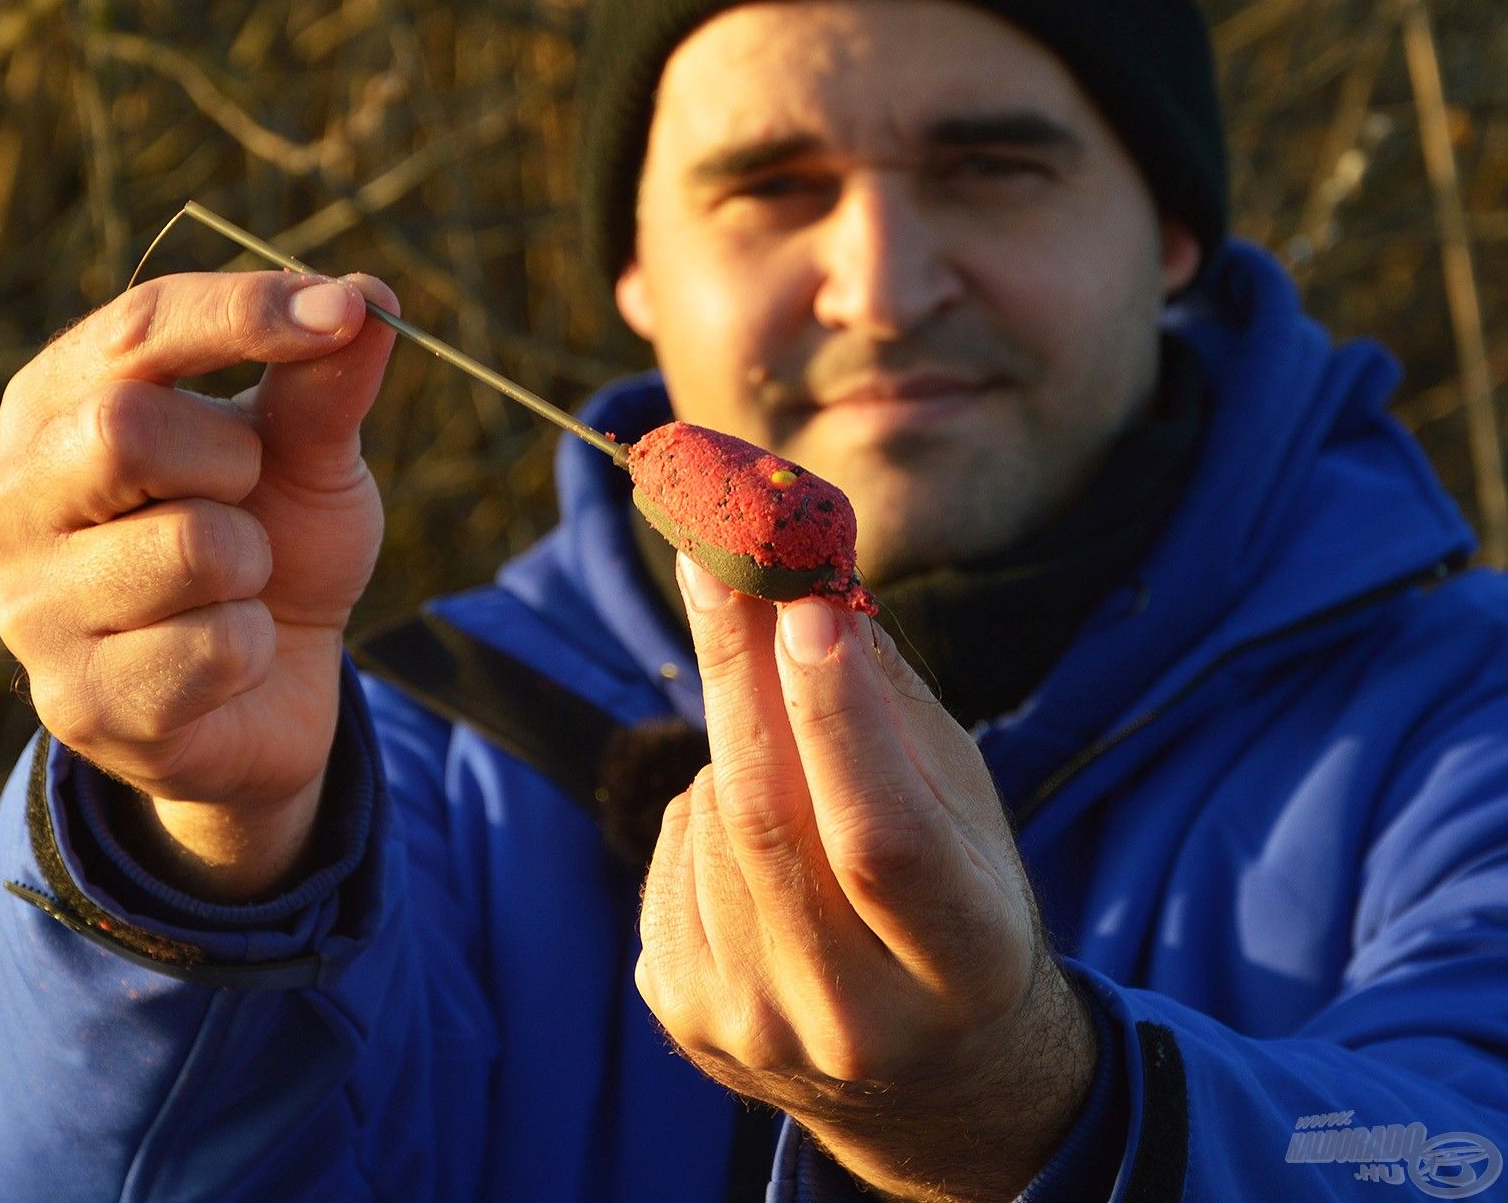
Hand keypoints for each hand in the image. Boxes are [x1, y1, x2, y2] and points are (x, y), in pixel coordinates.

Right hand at [0, 271, 397, 896]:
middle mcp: (15, 499)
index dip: (246, 312)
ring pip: (192, 547)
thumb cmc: (274, 541)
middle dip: (235, 460)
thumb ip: (322, 380)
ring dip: (255, 565)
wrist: (274, 684)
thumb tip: (369, 290)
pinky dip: (259, 645)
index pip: (137, 327)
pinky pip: (216, 647)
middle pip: (126, 426)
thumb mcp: (306, 454)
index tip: (346, 310)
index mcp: (58, 406)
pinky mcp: (80, 703)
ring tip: (235, 584)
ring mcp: (33, 608)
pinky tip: (229, 656)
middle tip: (247, 494)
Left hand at [635, 555, 1096, 1201]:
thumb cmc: (958, 902)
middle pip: (766, 824)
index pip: (884, 835)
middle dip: (738, 672)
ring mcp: (752, 1029)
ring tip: (794, 765)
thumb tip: (806, 587)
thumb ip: (894, 708)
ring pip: (711, 820)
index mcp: (961, 969)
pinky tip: (754, 835)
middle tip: (715, 561)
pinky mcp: (682, 1014)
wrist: (927, 1079)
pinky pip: (673, 848)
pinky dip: (707, 805)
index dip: (839, 715)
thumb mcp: (967, 810)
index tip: (801, 602)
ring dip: (741, 749)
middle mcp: (852, 1021)